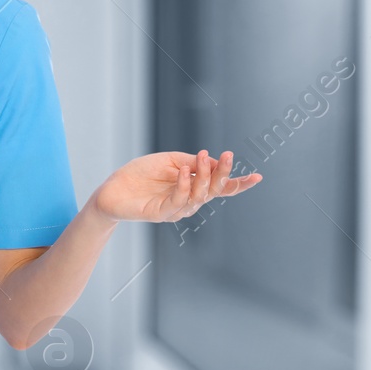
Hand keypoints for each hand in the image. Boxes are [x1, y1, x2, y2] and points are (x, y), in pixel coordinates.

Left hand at [91, 150, 261, 224]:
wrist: (112, 189)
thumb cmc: (141, 174)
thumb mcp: (170, 161)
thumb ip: (192, 163)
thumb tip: (215, 160)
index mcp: (192, 187)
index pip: (220, 188)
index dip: (238, 183)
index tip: (258, 177)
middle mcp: (188, 201)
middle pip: (213, 191)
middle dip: (223, 174)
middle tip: (228, 156)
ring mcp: (175, 210)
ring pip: (199, 196)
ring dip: (203, 177)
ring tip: (204, 158)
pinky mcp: (160, 213)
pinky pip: (178, 201)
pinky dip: (184, 186)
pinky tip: (184, 172)